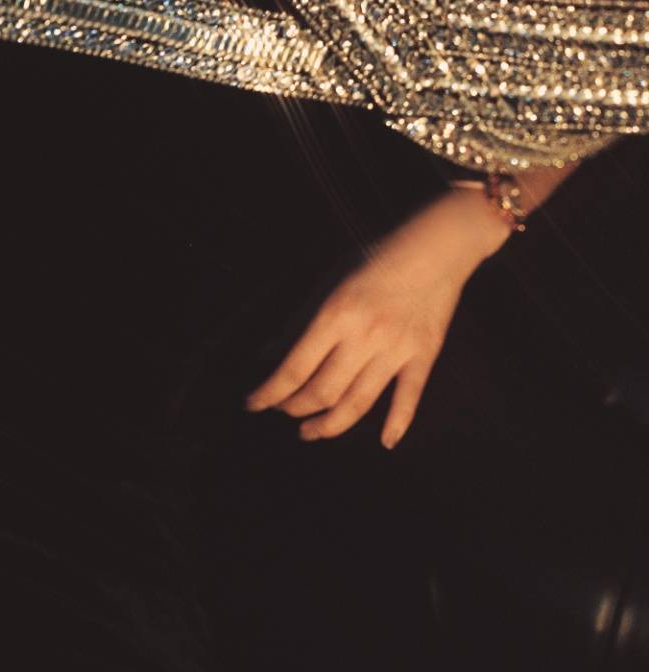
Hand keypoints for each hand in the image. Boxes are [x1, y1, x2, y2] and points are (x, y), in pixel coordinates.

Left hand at [242, 190, 499, 448]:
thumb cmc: (375, 259)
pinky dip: (397, 424)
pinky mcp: (424, 356)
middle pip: (323, 391)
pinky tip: (385, 442)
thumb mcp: (330, 281)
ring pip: (358, 404)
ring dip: (330, 425)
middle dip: (296, 409)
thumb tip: (267, 356)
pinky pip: (408, 398)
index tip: (253, 404)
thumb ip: (299, 321)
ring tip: (312, 431)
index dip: (270, 392)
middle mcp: (364, 336)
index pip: (294, 367)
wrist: (435, 247)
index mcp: (335, 313)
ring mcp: (396, 349)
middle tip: (285, 414)